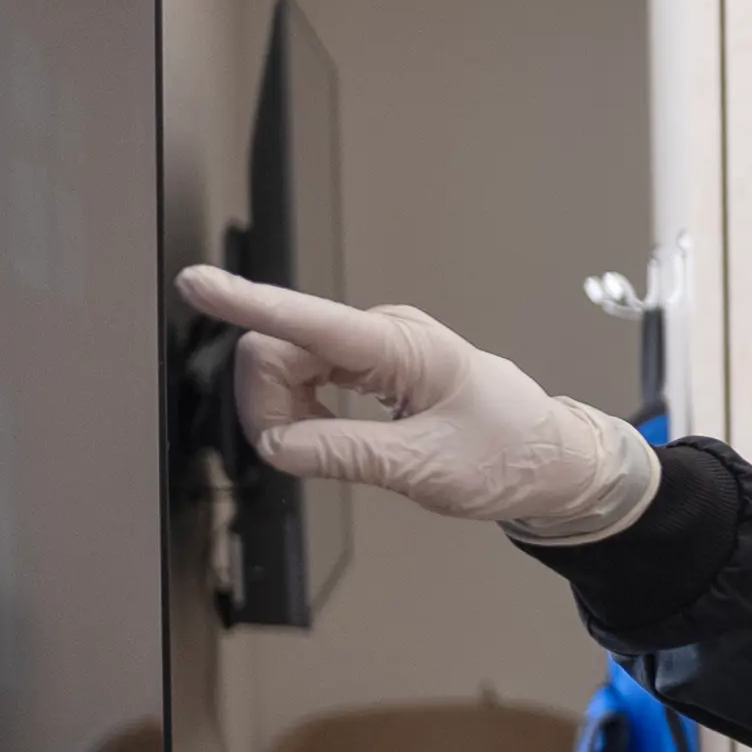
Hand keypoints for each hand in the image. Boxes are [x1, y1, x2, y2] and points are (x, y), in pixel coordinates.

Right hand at [176, 266, 656, 540]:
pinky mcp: (370, 366)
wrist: (554, 460)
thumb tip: (277, 446)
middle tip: (312, 455)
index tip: (197, 282)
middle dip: (272, 405)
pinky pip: (307, 380)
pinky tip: (338, 436)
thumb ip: (346, 454)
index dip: (248, 303)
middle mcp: (384, 335)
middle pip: (280, 352)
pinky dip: (306, 415)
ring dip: (289, 413)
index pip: (311, 322)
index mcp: (406, 348)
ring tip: (343, 449)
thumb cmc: (511, 456)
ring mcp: (375, 348)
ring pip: (287, 368)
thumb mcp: (428, 468)